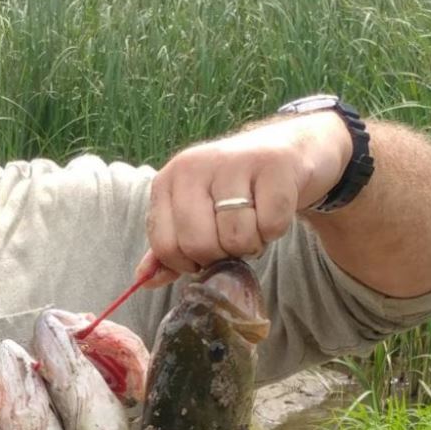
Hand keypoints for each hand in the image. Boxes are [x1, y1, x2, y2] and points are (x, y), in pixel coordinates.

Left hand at [131, 112, 352, 287]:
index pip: (165, 246)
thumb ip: (167, 247)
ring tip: (254, 221)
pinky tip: (273, 210)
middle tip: (233, 237)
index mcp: (168, 180)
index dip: (189, 263)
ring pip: (237, 238)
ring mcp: (234, 162)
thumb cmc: (234, 188)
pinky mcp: (274, 166)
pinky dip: (275, 230)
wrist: (286, 148)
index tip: (206, 252)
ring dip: (252, 243)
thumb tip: (144, 281)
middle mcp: (194, 166)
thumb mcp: (193, 212)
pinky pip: (271, 225)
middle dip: (221, 255)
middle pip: (199, 245)